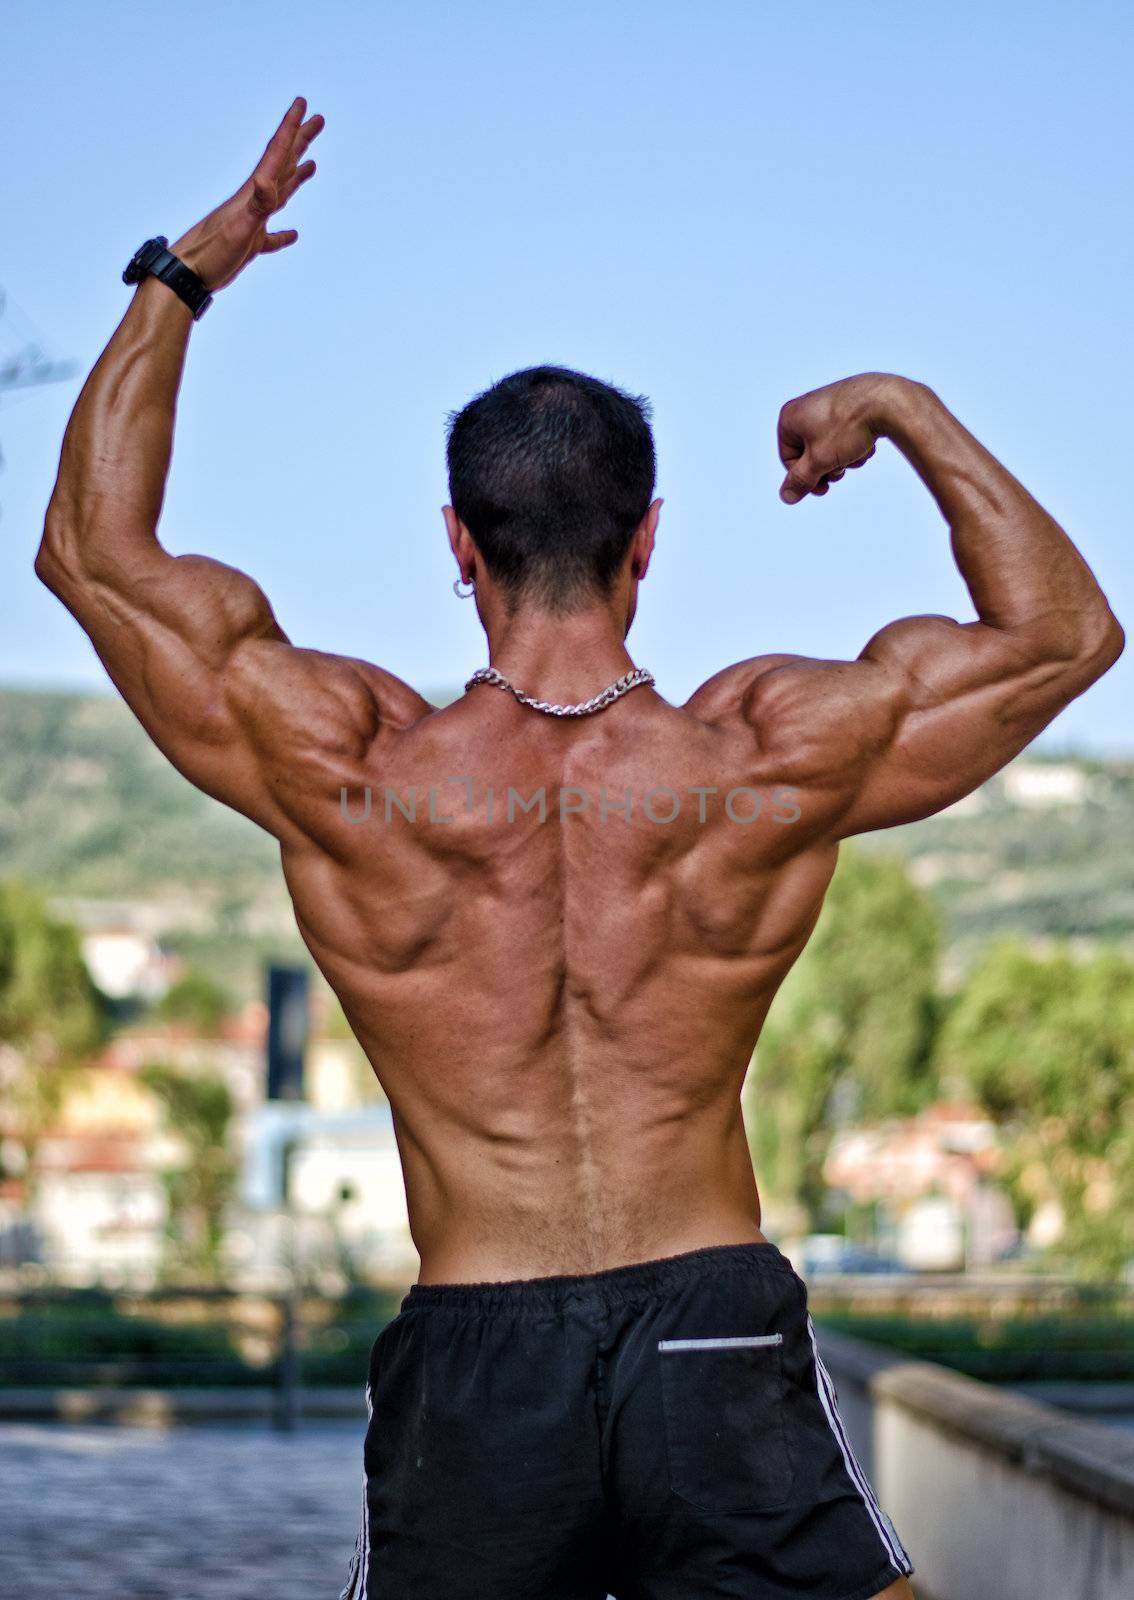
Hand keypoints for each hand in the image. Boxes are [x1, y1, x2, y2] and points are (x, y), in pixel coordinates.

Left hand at [169, 98, 323, 292]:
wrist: (186, 275)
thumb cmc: (211, 254)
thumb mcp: (239, 228)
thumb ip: (256, 204)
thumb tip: (268, 181)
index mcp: (254, 192)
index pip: (277, 153)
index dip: (291, 127)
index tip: (303, 103)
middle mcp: (254, 200)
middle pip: (282, 163)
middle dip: (300, 140)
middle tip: (317, 119)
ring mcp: (252, 221)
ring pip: (280, 192)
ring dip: (296, 175)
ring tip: (311, 163)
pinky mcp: (249, 244)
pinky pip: (272, 235)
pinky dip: (284, 233)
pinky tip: (292, 233)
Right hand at [777, 372, 900, 503]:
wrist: (887, 401)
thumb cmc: (848, 426)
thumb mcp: (819, 460)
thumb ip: (800, 480)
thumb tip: (787, 496)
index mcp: (790, 417)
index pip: (789, 459)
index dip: (805, 478)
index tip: (823, 488)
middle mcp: (806, 407)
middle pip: (810, 453)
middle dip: (827, 467)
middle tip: (842, 470)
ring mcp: (828, 404)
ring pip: (829, 446)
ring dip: (842, 458)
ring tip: (856, 454)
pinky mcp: (848, 405)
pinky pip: (844, 434)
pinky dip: (854, 444)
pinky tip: (866, 443)